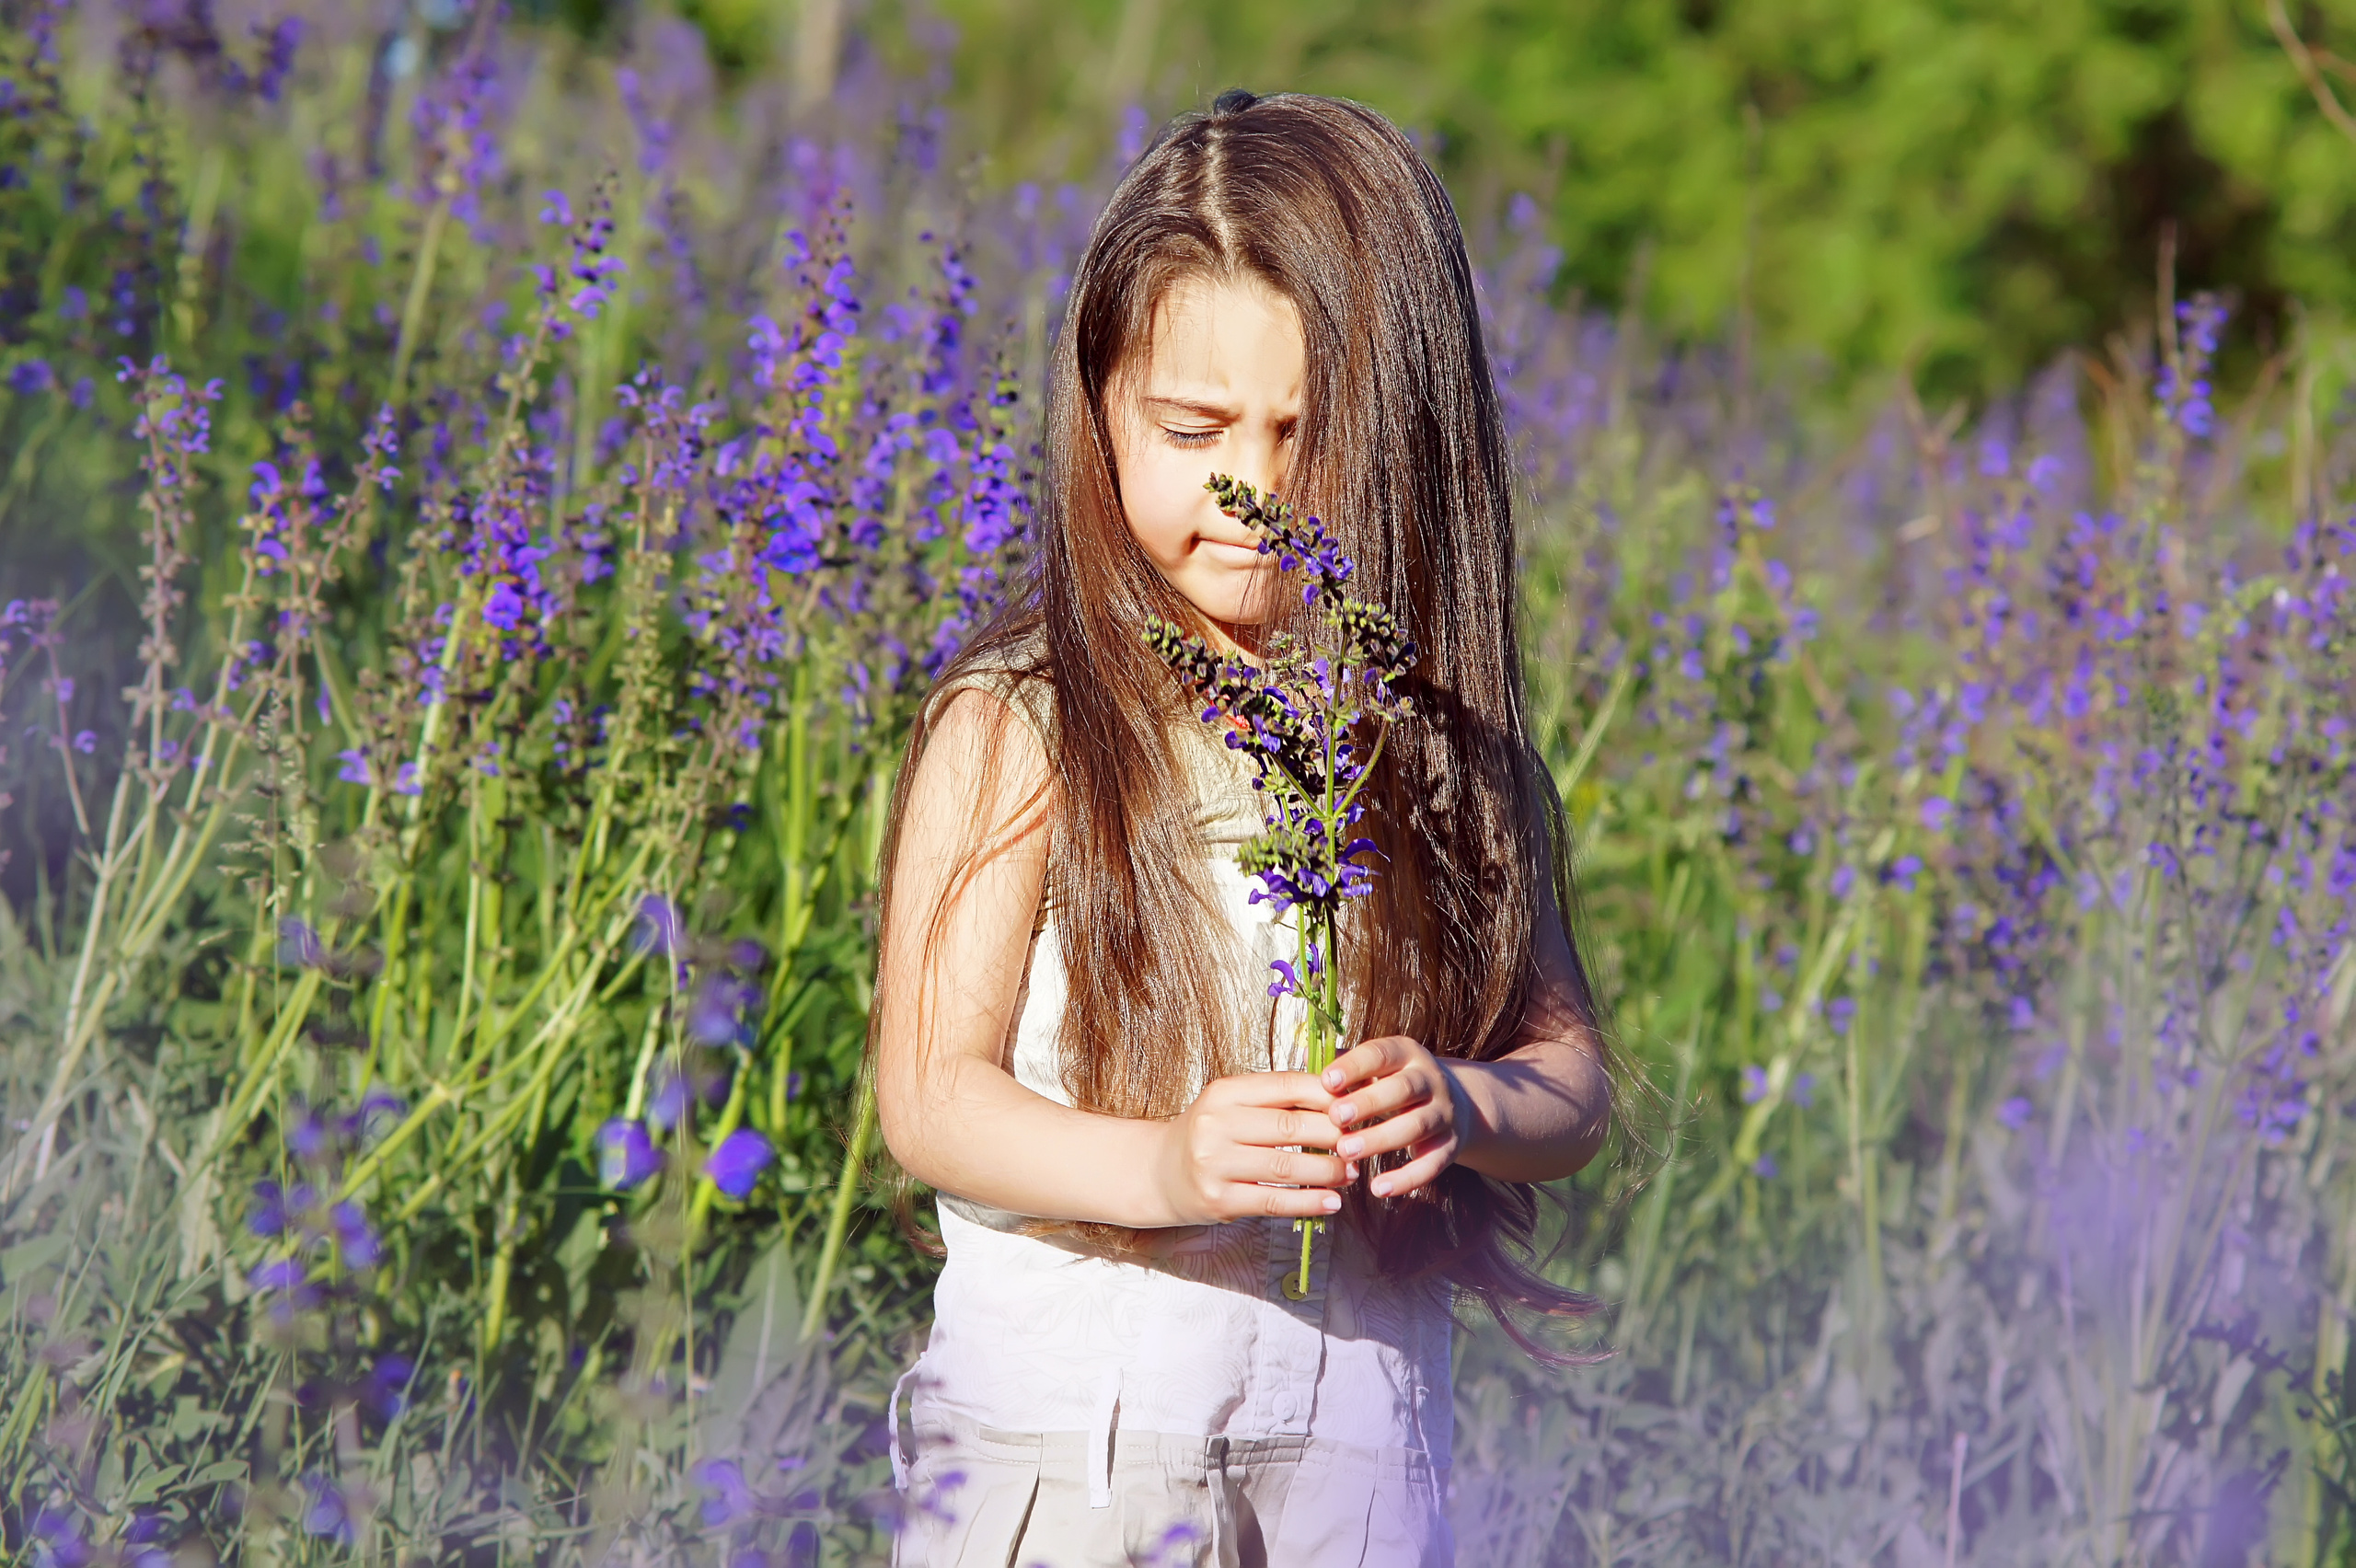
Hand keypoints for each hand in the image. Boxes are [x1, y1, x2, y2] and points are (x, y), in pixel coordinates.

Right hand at [1152, 1072, 1349, 1225]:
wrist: (1158, 1173)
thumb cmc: (1209, 1135)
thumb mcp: (1233, 1105)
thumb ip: (1278, 1099)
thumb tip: (1341, 1096)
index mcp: (1224, 1092)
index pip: (1285, 1086)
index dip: (1328, 1095)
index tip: (1357, 1105)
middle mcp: (1216, 1124)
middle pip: (1291, 1128)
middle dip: (1334, 1136)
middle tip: (1360, 1142)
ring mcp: (1214, 1164)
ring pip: (1287, 1168)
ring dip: (1328, 1172)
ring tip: (1350, 1173)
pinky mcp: (1218, 1200)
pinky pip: (1274, 1202)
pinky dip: (1308, 1203)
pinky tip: (1332, 1202)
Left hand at [1321, 1035, 1469, 1199]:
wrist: (1456, 1103)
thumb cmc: (1394, 1084)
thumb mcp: (1375, 1067)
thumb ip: (1341, 1064)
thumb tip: (1300, 1059)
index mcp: (1406, 1053)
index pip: (1381, 1054)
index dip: (1354, 1066)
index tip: (1326, 1081)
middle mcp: (1430, 1079)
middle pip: (1403, 1089)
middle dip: (1368, 1103)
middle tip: (1335, 1118)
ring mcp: (1444, 1113)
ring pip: (1417, 1125)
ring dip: (1381, 1139)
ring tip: (1346, 1152)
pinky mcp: (1450, 1145)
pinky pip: (1432, 1164)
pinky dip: (1407, 1178)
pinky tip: (1378, 1189)